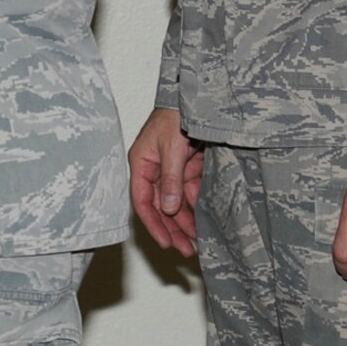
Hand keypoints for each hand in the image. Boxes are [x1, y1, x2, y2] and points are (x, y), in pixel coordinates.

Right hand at [129, 106, 204, 256]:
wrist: (196, 96)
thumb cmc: (175, 114)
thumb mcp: (171, 148)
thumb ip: (169, 179)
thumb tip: (167, 208)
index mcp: (141, 163)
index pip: (142, 200)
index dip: (153, 223)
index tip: (165, 242)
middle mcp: (154, 169)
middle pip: (160, 206)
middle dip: (172, 228)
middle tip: (185, 249)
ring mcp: (171, 168)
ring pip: (175, 202)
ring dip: (185, 220)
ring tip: (197, 240)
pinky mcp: (188, 167)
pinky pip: (190, 191)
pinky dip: (196, 205)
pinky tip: (205, 219)